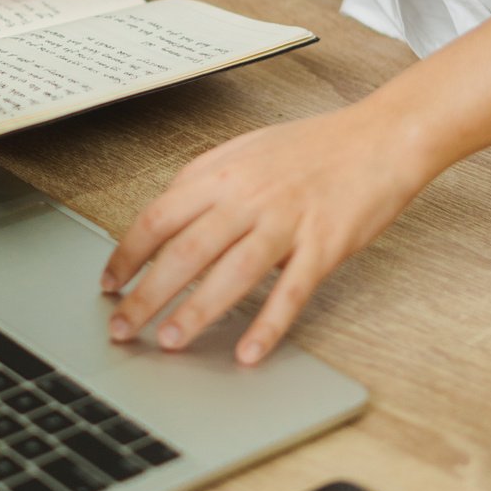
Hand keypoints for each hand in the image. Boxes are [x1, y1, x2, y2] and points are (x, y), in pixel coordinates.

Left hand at [101, 104, 429, 364]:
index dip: (128, 255)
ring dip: (195, 313)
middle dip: (146, 296)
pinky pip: (290, 292)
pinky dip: (267, 326)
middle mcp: (248, 197)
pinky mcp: (324, 246)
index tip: (110, 284)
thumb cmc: (315, 145)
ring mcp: (287, 222)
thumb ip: (205, 182)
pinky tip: (248, 352)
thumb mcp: (246, 150)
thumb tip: (165, 218)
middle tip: (123, 328)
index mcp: (223, 172)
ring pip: (231, 275)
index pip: (159, 218)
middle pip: (184, 252)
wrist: (380, 137)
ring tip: (169, 342)